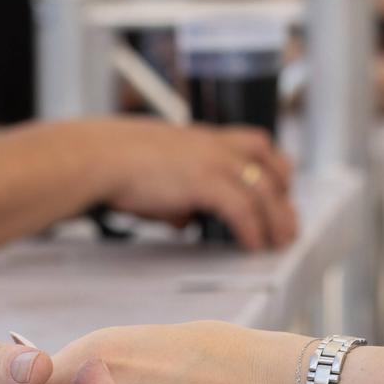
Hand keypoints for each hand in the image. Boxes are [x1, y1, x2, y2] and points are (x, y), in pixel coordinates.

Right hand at [93, 119, 297, 250]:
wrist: (97, 158)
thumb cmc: (111, 163)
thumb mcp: (151, 174)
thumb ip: (175, 196)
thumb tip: (186, 220)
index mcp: (202, 138)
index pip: (255, 143)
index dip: (272, 167)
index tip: (277, 188)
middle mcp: (214, 146)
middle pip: (271, 165)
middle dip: (284, 194)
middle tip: (286, 221)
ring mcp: (213, 162)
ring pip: (265, 192)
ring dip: (277, 219)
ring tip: (280, 242)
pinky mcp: (205, 183)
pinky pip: (243, 210)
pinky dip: (253, 230)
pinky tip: (252, 245)